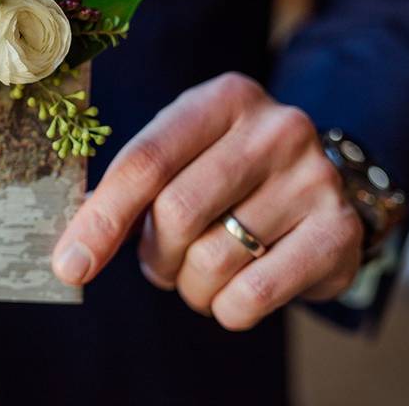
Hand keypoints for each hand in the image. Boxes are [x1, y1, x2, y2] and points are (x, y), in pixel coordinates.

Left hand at [52, 72, 362, 329]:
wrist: (321, 185)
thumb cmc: (227, 171)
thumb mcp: (182, 154)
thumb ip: (131, 187)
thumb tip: (73, 251)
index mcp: (223, 99)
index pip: (145, 162)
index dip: (101, 219)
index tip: (70, 265)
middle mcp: (276, 129)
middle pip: (176, 213)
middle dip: (153, 256)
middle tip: (159, 263)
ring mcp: (314, 178)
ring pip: (212, 260)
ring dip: (189, 285)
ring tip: (200, 273)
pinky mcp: (338, 233)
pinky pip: (254, 294)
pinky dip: (227, 309)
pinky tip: (233, 293)